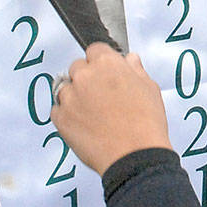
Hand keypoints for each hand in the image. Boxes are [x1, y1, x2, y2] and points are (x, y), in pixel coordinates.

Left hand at [51, 44, 173, 175]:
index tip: (105, 72)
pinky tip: (83, 124)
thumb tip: (130, 60)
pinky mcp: (60, 119)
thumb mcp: (149, 89)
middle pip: (77, 67)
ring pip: (65, 88)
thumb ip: (136, 70)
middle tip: (101, 96)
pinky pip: (57, 109)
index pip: (95, 50)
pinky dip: (67, 115)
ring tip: (93, 113)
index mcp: (107, 64)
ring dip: (75, 96)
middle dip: (87, 78)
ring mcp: (70, 97)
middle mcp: (85, 76)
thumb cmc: (146, 124)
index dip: (102, 61)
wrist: (134, 156)